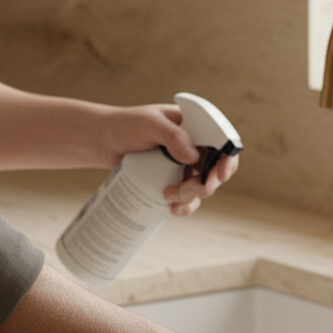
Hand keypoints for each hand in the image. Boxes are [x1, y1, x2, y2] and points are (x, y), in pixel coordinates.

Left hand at [92, 103, 238, 214]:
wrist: (104, 141)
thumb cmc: (127, 125)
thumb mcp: (150, 124)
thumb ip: (173, 136)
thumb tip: (194, 157)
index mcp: (197, 126)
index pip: (223, 141)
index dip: (228, 160)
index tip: (219, 175)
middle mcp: (196, 145)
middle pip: (217, 169)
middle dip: (205, 185)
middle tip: (186, 189)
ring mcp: (186, 164)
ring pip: (204, 186)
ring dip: (192, 197)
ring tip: (169, 197)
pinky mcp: (174, 179)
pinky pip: (189, 197)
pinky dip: (185, 206)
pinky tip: (172, 208)